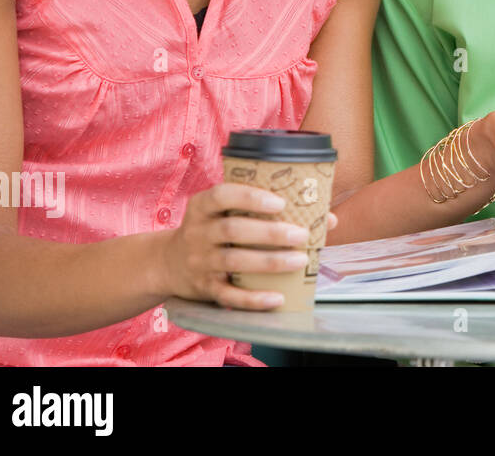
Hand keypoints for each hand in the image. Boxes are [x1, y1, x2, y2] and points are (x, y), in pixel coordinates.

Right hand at [158, 183, 339, 310]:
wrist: (168, 263)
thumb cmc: (214, 230)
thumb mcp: (226, 213)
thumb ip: (267, 210)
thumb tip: (327, 217)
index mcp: (202, 206)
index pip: (222, 195)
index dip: (251, 198)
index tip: (280, 203)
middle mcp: (197, 233)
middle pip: (233, 230)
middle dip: (270, 233)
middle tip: (301, 235)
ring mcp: (199, 262)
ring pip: (234, 261)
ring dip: (269, 262)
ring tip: (300, 260)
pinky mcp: (204, 288)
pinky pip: (229, 296)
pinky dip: (254, 299)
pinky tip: (277, 298)